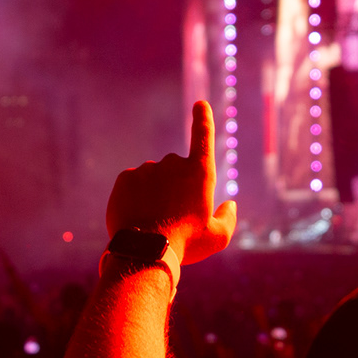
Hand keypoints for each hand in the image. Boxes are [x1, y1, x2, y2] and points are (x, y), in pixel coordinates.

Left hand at [105, 100, 236, 264]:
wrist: (145, 252)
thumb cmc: (186, 244)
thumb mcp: (217, 237)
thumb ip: (228, 218)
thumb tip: (231, 205)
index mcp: (200, 172)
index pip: (203, 136)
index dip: (203, 119)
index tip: (200, 105)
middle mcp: (173, 163)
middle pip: (176, 171)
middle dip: (175, 188)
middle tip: (174, 217)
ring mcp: (148, 168)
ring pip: (154, 179)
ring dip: (155, 194)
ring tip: (154, 222)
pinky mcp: (126, 177)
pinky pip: (134, 184)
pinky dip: (137, 197)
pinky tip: (138, 217)